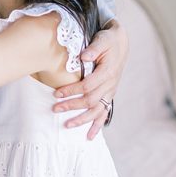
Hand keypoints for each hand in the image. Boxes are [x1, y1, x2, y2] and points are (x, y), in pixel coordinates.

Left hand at [52, 20, 128, 139]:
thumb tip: (84, 56)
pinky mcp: (109, 95)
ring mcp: (110, 92)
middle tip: (55, 109)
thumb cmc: (107, 40)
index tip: (57, 93)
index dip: (72, 91)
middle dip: (72, 106)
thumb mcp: (102, 40)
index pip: (88, 86)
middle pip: (90, 101)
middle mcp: (110, 85)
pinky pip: (105, 113)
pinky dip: (97, 125)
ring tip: (67, 126)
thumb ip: (94, 49)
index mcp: (108, 72)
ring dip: (82, 119)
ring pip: (97, 111)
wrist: (120, 43)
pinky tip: (89, 136)